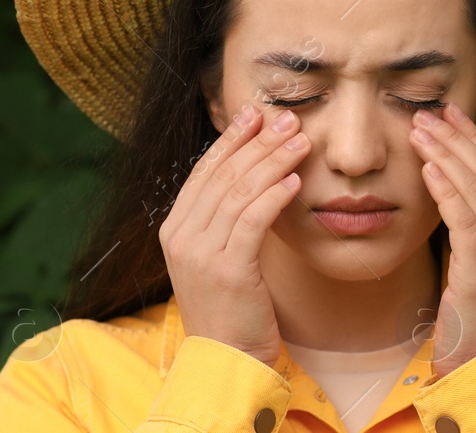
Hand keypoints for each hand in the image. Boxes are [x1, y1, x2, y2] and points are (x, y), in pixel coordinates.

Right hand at [158, 105, 310, 368]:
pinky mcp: (227, 270)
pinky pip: (252, 221)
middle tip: (289, 120)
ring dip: (273, 162)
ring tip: (300, 142)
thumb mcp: (221, 257)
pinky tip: (295, 181)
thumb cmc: (231, 308)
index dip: (231, 139)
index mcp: (174, 229)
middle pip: (222, 176)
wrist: (226, 360)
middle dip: (258, 143)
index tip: (257, 115)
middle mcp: (181, 236)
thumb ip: (227, 220)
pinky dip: (274, 196)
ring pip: (239, 193)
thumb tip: (254, 176)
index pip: (204, 172)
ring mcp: (200, 253)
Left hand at [409, 102, 475, 376]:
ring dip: (446, 155)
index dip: (473, 138)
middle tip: (427, 113)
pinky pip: (465, 220)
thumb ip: (468, 231)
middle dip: (457, 137)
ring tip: (419, 132)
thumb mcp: (475, 265)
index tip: (448, 114)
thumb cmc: (472, 317)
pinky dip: (446, 190)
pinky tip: (428, 169)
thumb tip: (446, 196)